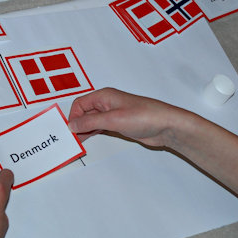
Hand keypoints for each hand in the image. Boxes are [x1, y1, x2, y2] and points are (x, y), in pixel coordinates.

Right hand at [68, 87, 188, 147]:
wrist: (166, 125)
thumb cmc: (145, 116)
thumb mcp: (113, 119)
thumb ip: (90, 122)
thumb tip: (72, 124)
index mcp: (104, 96)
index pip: (80, 104)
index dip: (73, 116)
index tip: (70, 131)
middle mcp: (107, 103)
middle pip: (84, 112)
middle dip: (76, 124)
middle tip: (70, 139)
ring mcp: (113, 114)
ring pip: (91, 120)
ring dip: (84, 130)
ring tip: (77, 142)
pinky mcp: (119, 124)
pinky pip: (100, 127)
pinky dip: (93, 133)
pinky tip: (88, 140)